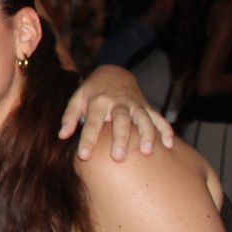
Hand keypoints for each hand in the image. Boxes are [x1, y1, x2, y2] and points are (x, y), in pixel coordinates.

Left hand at [59, 65, 173, 160]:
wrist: (114, 74)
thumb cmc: (92, 92)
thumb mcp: (77, 99)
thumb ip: (70, 116)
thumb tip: (62, 135)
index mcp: (98, 102)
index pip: (92, 122)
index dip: (87, 139)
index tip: (84, 156)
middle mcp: (118, 103)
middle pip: (120, 120)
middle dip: (120, 138)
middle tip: (118, 157)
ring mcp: (135, 105)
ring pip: (143, 119)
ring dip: (147, 134)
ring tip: (147, 151)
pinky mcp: (147, 107)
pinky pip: (159, 118)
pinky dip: (166, 130)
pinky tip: (170, 145)